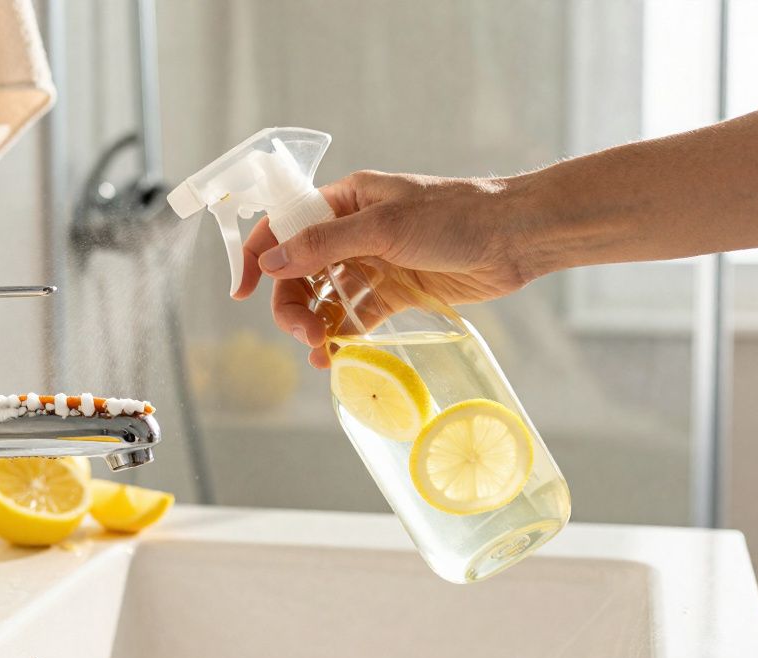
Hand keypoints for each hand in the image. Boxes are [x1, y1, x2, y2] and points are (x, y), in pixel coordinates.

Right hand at [234, 170, 535, 367]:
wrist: (515, 237)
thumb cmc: (454, 216)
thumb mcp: (383, 226)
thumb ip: (324, 244)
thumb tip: (271, 261)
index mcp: (345, 200)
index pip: (285, 225)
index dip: (258, 255)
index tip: (241, 291)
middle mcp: (353, 230)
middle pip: (302, 270)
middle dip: (293, 303)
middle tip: (303, 334)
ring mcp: (374, 262)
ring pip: (327, 296)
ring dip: (316, 323)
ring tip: (320, 350)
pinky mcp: (397, 291)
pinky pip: (357, 315)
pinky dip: (344, 335)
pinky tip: (336, 356)